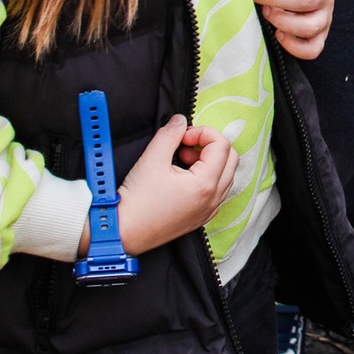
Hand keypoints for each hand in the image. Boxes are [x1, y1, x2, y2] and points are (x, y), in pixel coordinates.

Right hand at [85, 116, 238, 256]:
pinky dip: (207, 178)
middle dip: (209, 145)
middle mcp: (213, 199)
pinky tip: (183, 178)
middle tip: (184, 146)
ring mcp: (208, 211)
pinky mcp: (200, 218)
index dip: (202, 132)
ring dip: (209, 161)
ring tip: (181, 161)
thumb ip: (170, 134)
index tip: (182, 137)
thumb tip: (180, 121)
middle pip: (231, 159)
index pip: (222, 145)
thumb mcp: (152, 159)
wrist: (122, 232)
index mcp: (206, 184)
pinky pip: (217, 192)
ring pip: (226, 176)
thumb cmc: (136, 201)